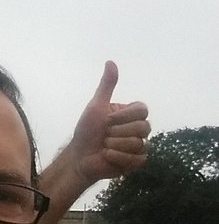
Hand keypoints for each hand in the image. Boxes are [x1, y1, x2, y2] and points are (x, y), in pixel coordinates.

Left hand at [70, 60, 149, 187]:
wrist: (80, 156)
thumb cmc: (86, 131)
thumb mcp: (96, 106)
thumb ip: (106, 86)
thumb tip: (110, 62)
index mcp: (131, 114)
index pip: (142, 109)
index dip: (124, 116)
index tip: (107, 120)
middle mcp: (138, 128)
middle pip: (143, 127)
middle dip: (117, 132)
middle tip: (104, 135)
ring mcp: (139, 145)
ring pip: (139, 143)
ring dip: (115, 145)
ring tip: (104, 146)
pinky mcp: (136, 161)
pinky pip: (137, 158)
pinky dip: (117, 157)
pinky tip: (106, 156)